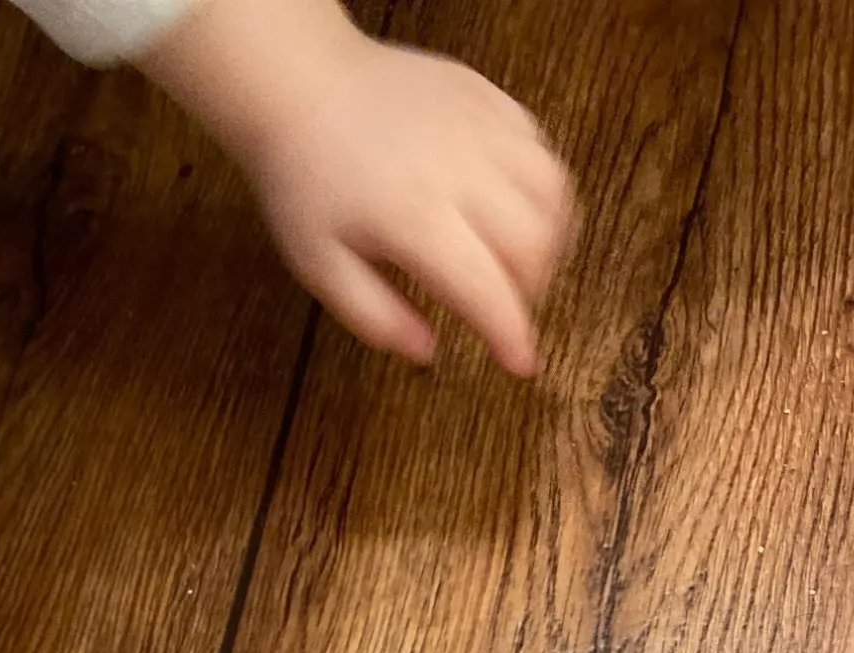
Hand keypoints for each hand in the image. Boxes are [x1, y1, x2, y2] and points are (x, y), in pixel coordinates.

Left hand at [143, 0, 576, 372]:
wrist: (301, 87)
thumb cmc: (305, 181)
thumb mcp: (321, 268)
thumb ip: (375, 317)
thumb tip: (428, 352)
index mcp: (415, 216)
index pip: (487, 290)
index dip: (512, 335)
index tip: (523, 364)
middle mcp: (461, 168)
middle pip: (535, 244)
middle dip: (530, 290)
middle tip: (505, 308)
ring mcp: (480, 126)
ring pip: (552, 193)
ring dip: (547, 239)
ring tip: (517, 261)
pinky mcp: (488, 97)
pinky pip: (540, 148)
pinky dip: (538, 188)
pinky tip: (510, 208)